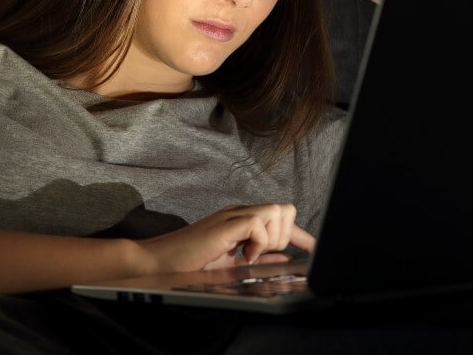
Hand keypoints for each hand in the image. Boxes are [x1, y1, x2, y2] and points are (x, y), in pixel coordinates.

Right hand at [134, 203, 315, 274]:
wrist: (158, 262)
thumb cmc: (189, 263)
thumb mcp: (231, 263)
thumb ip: (258, 257)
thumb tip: (284, 258)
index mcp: (241, 219)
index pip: (281, 217)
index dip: (301, 234)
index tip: (314, 249)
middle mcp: (239, 212)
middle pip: (286, 209)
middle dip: (284, 236)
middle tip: (259, 254)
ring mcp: (232, 215)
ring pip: (277, 211)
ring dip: (270, 238)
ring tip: (248, 254)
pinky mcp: (226, 223)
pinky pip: (259, 223)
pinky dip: (257, 243)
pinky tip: (241, 255)